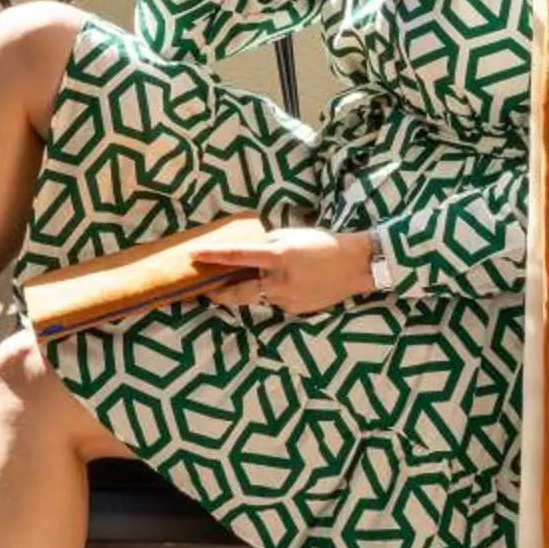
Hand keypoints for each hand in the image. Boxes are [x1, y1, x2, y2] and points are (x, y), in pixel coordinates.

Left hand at [192, 228, 375, 317]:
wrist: (355, 265)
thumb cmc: (322, 244)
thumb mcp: (290, 237)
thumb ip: (266, 246)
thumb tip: (244, 254)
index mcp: (279, 257)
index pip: (238, 256)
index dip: (214, 256)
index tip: (193, 255)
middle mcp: (280, 282)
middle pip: (239, 293)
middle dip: (219, 293)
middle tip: (206, 289)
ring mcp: (288, 300)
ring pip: (258, 297)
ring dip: (251, 289)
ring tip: (260, 277)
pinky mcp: (295, 310)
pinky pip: (275, 301)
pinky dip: (273, 292)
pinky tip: (289, 283)